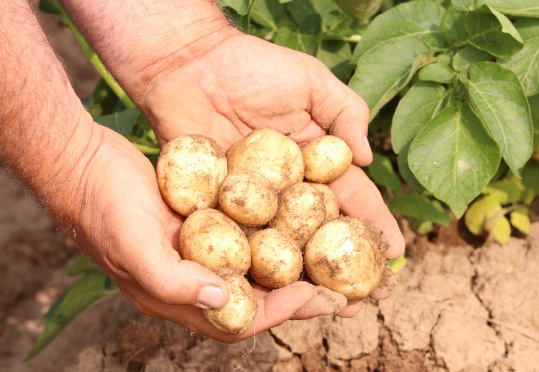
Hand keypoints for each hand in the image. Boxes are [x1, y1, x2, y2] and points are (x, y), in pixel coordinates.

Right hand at [74, 122, 318, 342]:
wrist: (85, 164)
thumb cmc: (102, 206)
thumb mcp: (132, 245)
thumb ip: (172, 279)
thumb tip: (220, 298)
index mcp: (177, 297)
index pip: (240, 318)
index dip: (281, 311)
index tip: (316, 295)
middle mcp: (195, 278)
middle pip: (259, 297)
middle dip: (301, 297)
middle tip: (343, 293)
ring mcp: (201, 249)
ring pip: (258, 268)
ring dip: (294, 268)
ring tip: (331, 262)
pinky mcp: (206, 222)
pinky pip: (247, 234)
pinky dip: (275, 234)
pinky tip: (300, 222)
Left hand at [135, 33, 404, 320]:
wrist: (189, 65)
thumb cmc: (253, 67)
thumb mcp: (312, 81)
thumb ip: (347, 113)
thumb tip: (368, 159)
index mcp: (315, 161)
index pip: (352, 198)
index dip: (373, 224)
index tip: (395, 253)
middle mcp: (289, 187)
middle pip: (322, 231)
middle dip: (346, 263)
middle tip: (370, 297)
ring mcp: (255, 200)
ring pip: (287, 245)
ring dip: (309, 276)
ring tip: (332, 306)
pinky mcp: (221, 205)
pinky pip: (244, 238)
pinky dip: (259, 265)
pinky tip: (277, 291)